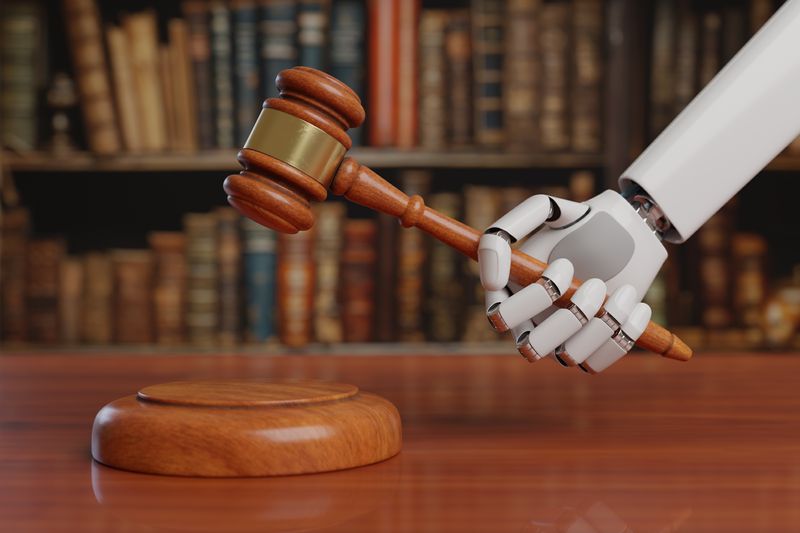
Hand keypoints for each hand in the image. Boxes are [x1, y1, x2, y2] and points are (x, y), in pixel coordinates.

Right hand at [478, 190, 666, 372]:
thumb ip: (510, 226)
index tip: (565, 264)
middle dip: (568, 315)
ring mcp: (557, 340)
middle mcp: (528, 322)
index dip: (532, 298)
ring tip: (622, 292)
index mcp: (510, 292)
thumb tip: (491, 280)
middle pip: (529, 346)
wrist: (628, 235)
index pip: (500, 315)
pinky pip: (595, 364)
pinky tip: (636, 304)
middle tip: (595, 282)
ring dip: (599, 325)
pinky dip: (620, 336)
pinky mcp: (587, 351)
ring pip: (567, 357)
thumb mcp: (547, 210)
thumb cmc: (582, 222)